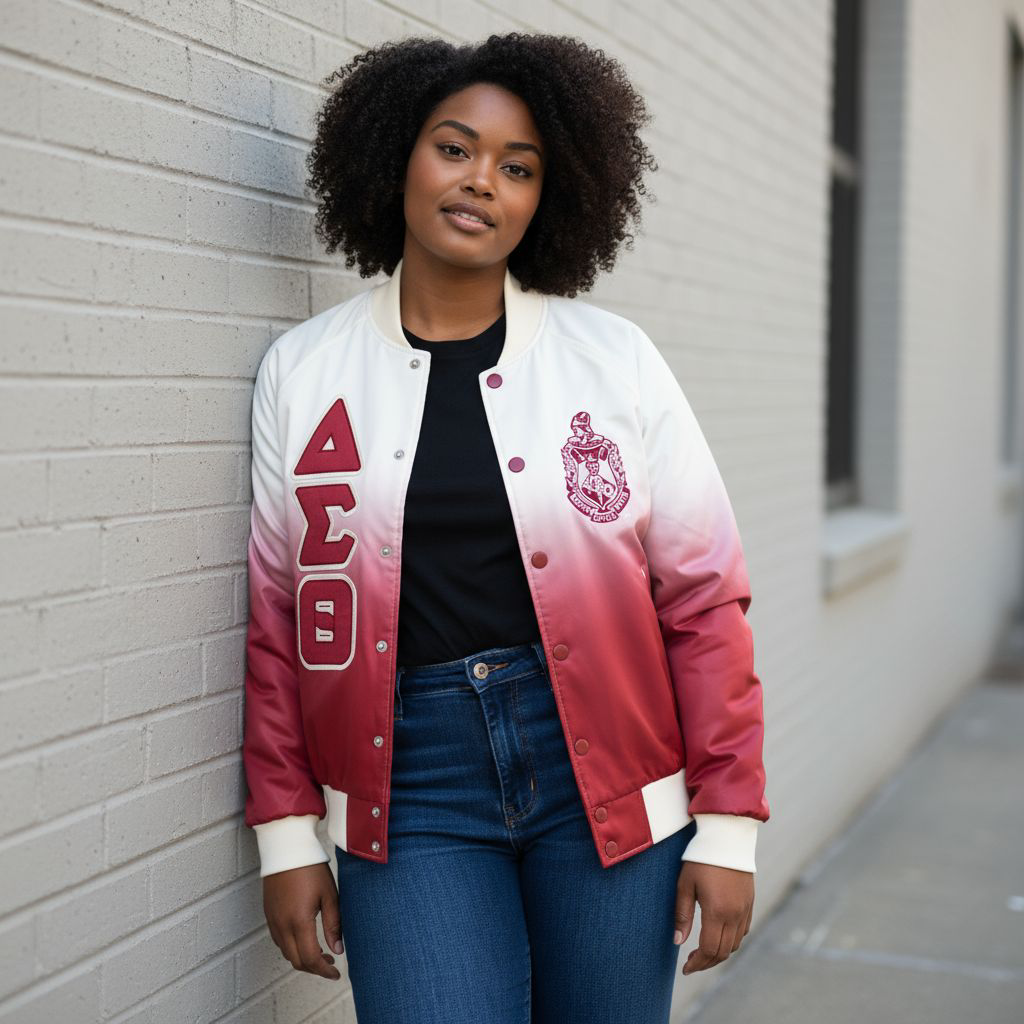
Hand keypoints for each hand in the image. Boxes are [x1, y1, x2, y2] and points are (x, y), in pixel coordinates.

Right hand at [263, 862, 343, 979]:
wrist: (286, 848)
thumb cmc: (310, 868)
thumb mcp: (329, 895)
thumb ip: (334, 924)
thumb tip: (338, 950)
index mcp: (299, 922)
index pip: (311, 959)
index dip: (324, 971)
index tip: (336, 973)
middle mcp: (282, 926)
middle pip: (297, 961)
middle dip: (314, 968)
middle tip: (331, 964)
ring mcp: (273, 921)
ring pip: (286, 953)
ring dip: (303, 959)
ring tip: (321, 952)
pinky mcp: (269, 915)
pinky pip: (279, 941)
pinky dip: (292, 948)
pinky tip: (305, 939)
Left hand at [674, 860, 753, 974]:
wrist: (727, 836)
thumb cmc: (700, 857)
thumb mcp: (685, 884)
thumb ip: (682, 914)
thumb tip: (678, 942)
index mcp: (717, 911)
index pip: (709, 950)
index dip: (697, 963)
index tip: (685, 969)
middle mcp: (735, 914)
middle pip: (723, 952)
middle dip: (706, 963)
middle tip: (691, 964)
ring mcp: (745, 909)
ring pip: (734, 944)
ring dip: (719, 953)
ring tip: (702, 952)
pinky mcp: (750, 903)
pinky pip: (743, 931)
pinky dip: (730, 940)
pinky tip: (717, 936)